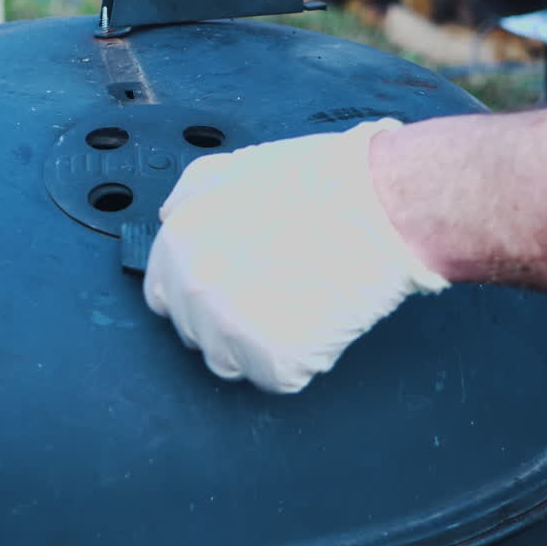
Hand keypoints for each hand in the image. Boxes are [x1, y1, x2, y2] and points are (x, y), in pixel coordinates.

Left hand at [143, 119, 449, 393]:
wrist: (381, 204)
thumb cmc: (322, 180)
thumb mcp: (237, 168)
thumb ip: (192, 196)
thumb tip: (171, 219)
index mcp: (179, 244)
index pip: (165, 296)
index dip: (202, 294)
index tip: (237, 286)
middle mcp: (194, 290)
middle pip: (198, 334)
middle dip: (232, 319)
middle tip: (283, 288)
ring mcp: (231, 330)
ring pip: (232, 362)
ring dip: (263, 344)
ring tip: (305, 303)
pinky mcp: (274, 362)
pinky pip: (279, 378)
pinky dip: (303, 359)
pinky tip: (323, 320)